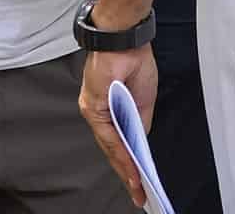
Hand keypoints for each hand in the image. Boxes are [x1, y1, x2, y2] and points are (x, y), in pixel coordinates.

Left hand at [79, 45, 157, 207]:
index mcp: (108, 106)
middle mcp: (96, 108)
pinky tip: (131, 168)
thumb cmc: (133, 62)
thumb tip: (139, 145)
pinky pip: (108, 135)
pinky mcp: (92, 104)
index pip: (117, 141)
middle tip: (139, 194)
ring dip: (125, 168)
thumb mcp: (142, 100)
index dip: (128, 164)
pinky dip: (120, 153)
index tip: (139, 183)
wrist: (124, 40)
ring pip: (109, 146)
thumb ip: (138, 123)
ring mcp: (92, 107)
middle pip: (111, 148)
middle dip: (127, 173)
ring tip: (138, 188)